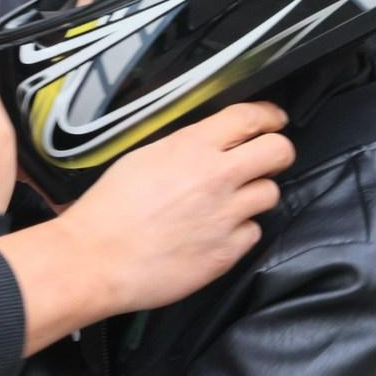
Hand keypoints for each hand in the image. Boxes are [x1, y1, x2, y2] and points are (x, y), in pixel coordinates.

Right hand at [0, 103, 291, 348]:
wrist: (96, 259)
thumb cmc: (109, 210)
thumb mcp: (143, 157)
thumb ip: (185, 147)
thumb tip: (209, 144)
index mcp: (192, 147)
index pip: (250, 118)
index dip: (269, 116)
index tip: (273, 120)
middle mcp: (217, 177)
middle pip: (279, 151)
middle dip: (278, 152)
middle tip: (266, 159)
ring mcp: (226, 216)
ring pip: (271, 193)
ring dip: (255, 194)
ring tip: (230, 202)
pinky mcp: (227, 251)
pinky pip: (253, 233)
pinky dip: (239, 231)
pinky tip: (215, 232)